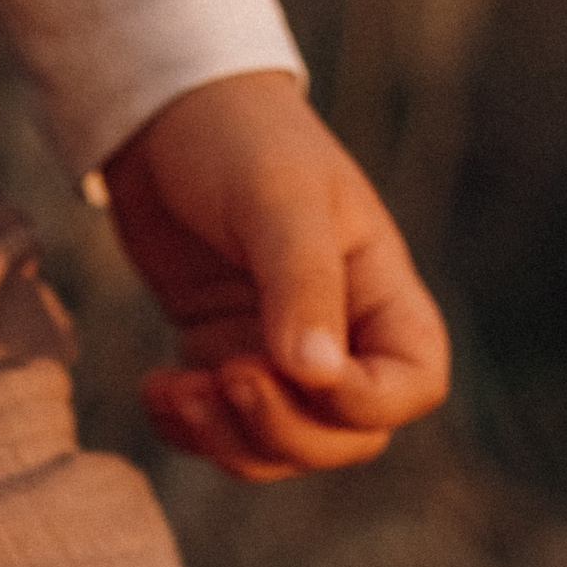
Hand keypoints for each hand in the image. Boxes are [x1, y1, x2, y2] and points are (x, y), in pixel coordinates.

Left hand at [103, 69, 448, 482]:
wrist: (162, 117)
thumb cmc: (239, 139)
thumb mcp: (279, 200)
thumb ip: (301, 284)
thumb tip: (317, 374)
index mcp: (383, 292)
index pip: (412, 387)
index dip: (363, 403)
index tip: (294, 366)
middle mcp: (343, 336)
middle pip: (345, 438)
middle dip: (283, 428)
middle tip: (223, 375)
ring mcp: (280, 357)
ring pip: (279, 449)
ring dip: (227, 439)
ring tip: (173, 389)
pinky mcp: (223, 360)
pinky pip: (221, 433)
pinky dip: (188, 432)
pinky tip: (155, 387)